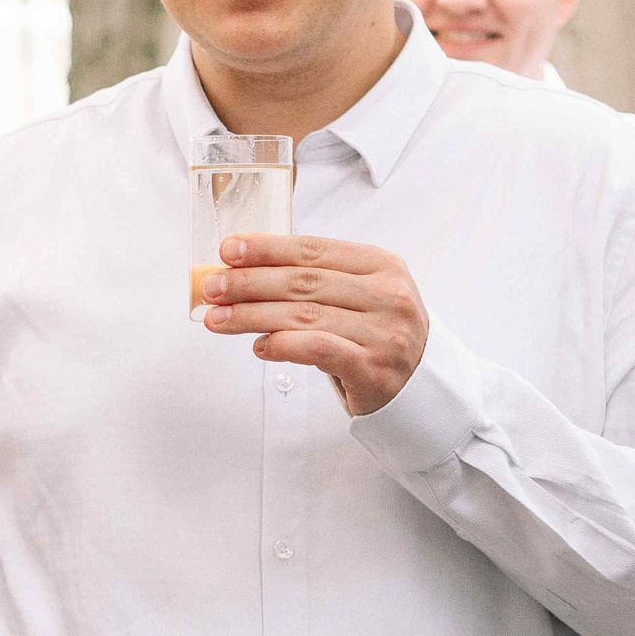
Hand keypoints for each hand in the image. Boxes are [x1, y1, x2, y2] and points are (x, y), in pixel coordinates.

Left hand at [199, 233, 428, 415]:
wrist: (421, 386)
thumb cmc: (379, 335)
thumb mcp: (362, 294)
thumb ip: (317, 279)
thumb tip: (246, 270)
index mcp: (382, 265)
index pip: (313, 249)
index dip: (267, 248)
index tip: (229, 250)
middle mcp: (387, 295)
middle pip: (303, 282)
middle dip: (249, 283)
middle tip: (212, 287)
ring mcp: (383, 333)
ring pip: (303, 316)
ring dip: (252, 315)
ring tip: (217, 318)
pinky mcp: (373, 368)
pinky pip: (316, 349)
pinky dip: (282, 344)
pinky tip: (258, 346)